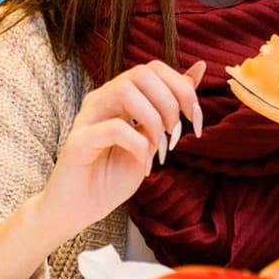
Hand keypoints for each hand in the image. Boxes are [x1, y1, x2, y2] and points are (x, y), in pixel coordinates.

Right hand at [38, 60, 205, 235]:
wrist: (79, 210)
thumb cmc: (112, 176)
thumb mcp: (152, 139)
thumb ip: (170, 106)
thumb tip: (199, 68)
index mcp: (118, 97)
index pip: (153, 68)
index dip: (182, 89)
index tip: (196, 121)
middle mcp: (101, 99)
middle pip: (141, 72)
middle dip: (171, 101)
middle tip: (175, 135)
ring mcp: (87, 118)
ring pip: (125, 90)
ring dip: (153, 118)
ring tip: (159, 147)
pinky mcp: (79, 142)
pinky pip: (114, 127)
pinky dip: (138, 144)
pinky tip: (143, 163)